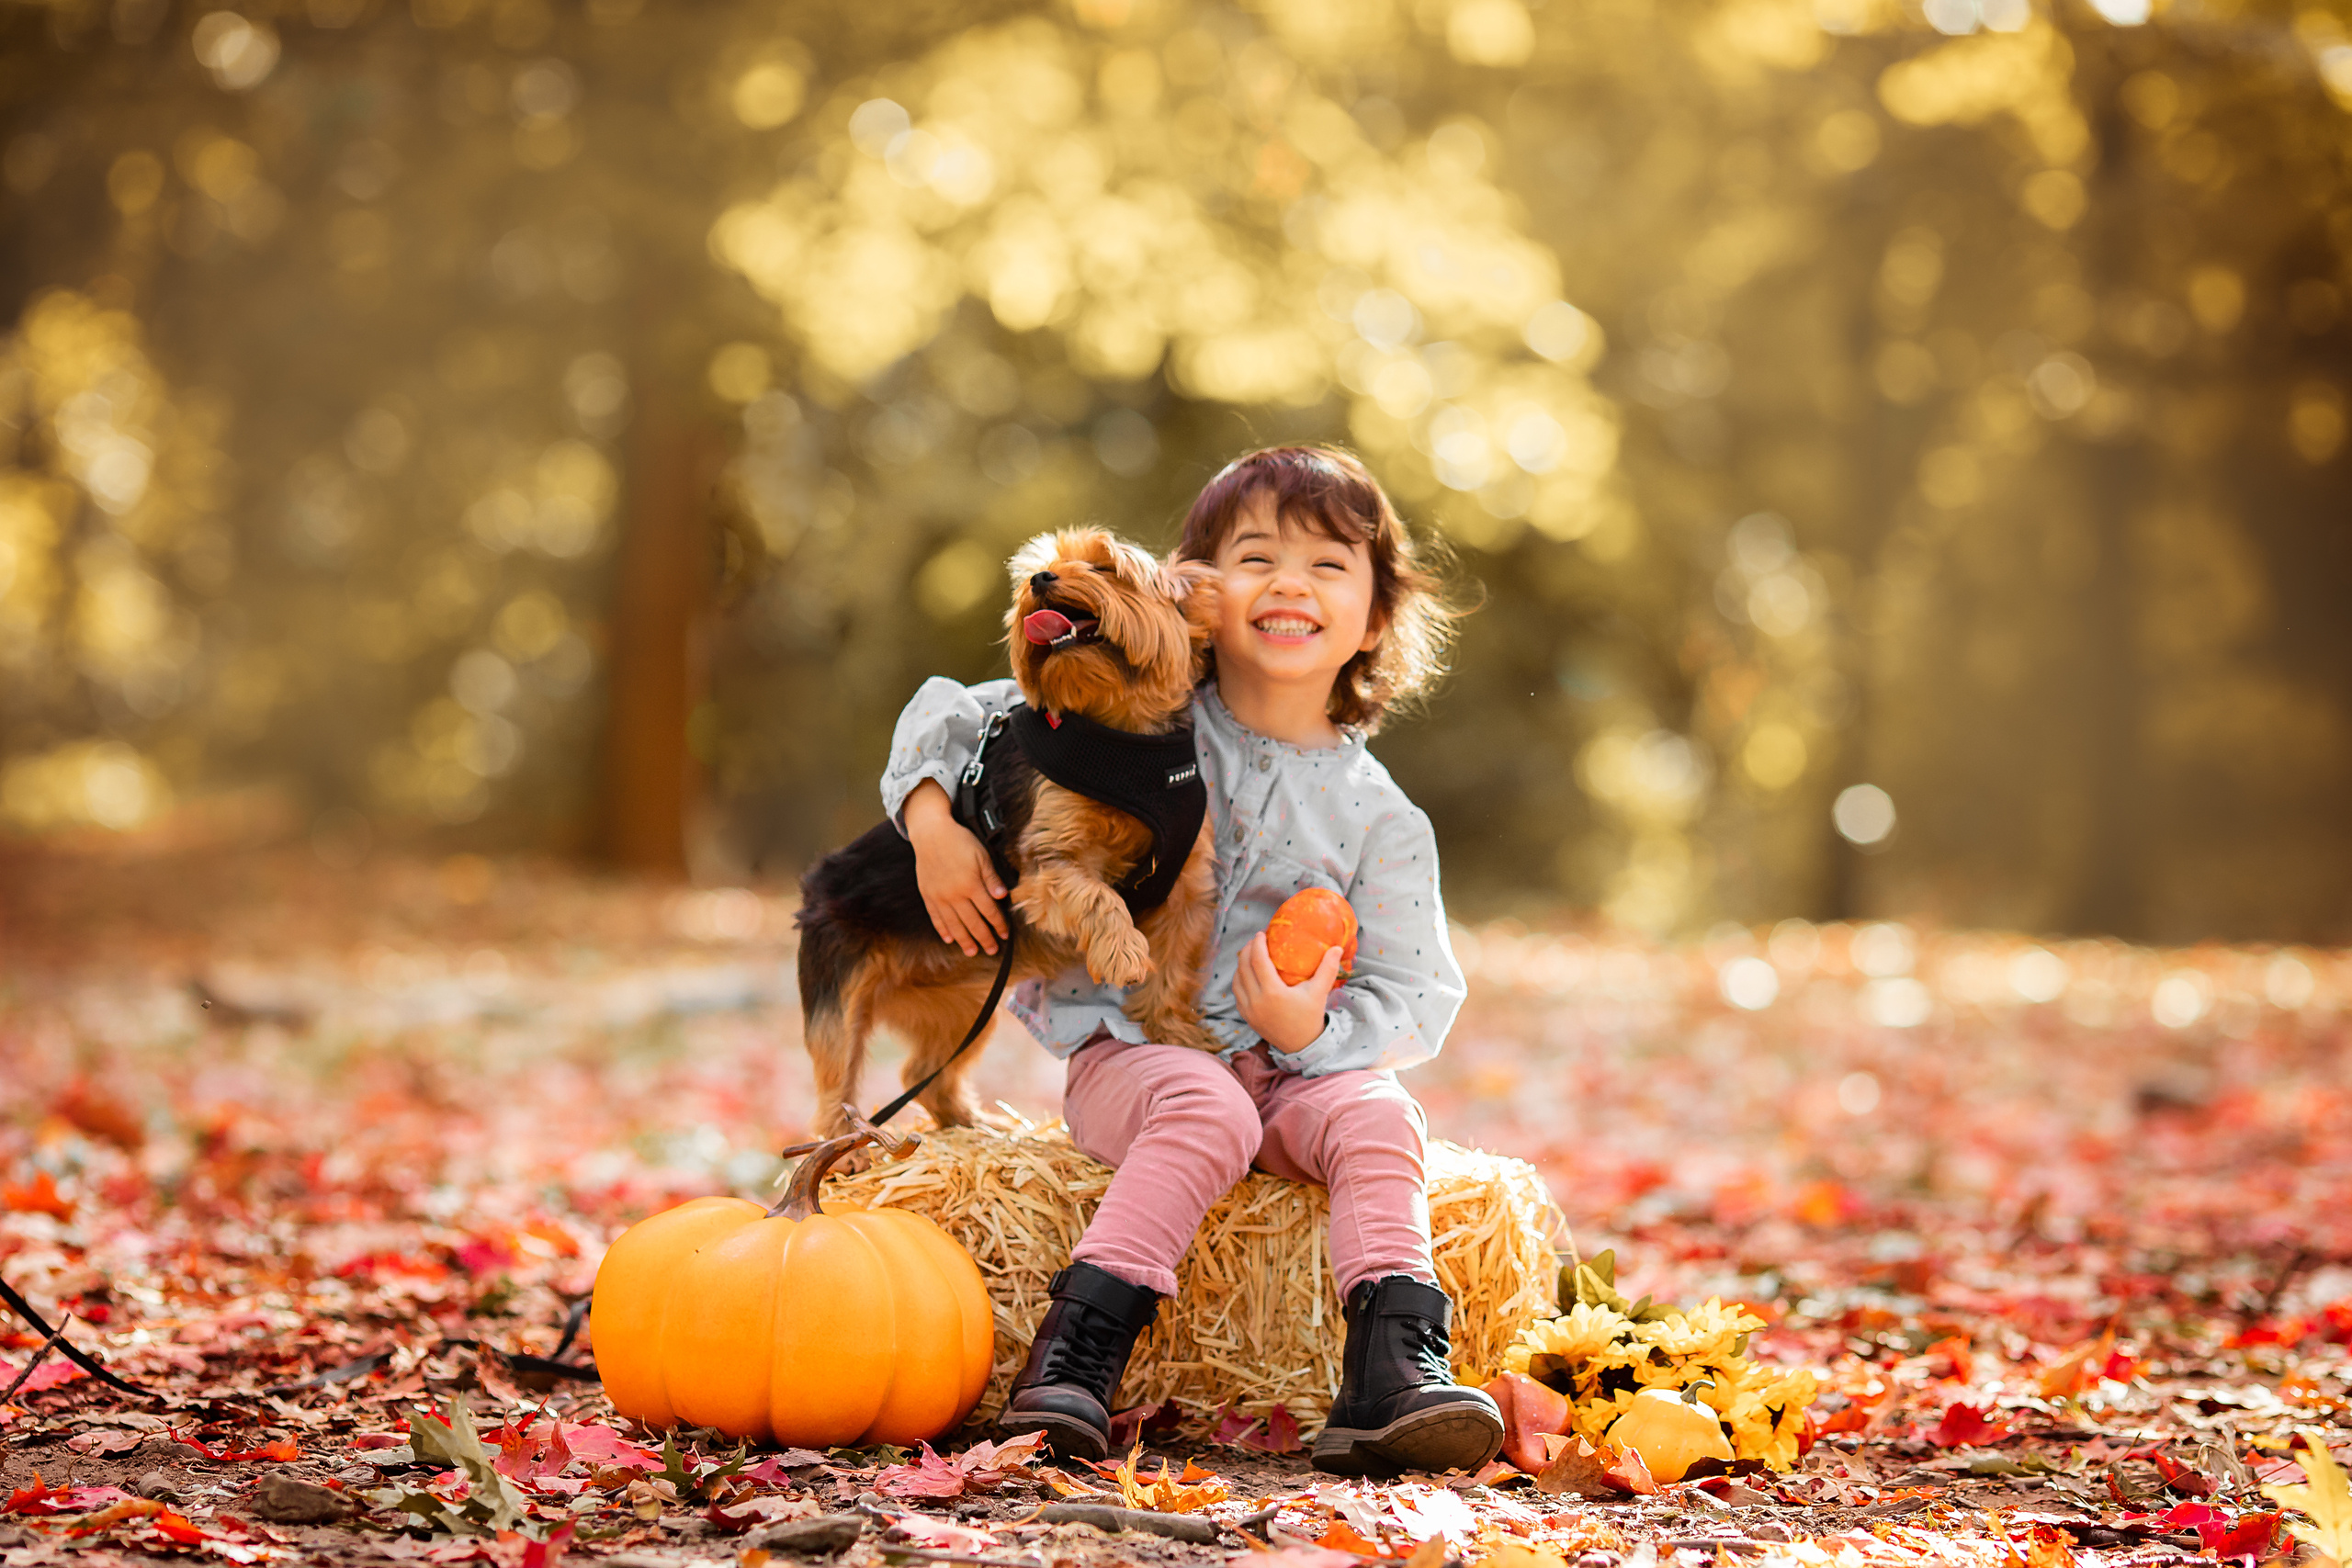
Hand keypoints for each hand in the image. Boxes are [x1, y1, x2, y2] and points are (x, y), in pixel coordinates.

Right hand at [904, 780, 1008, 955]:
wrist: (931, 833)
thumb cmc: (959, 841)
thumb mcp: (982, 855)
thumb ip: (991, 878)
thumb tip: (1002, 896)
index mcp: (971, 885)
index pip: (989, 911)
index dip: (999, 924)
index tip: (1005, 934)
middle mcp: (955, 895)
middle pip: (973, 922)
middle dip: (985, 938)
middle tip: (992, 950)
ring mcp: (940, 897)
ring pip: (954, 925)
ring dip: (965, 941)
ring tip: (972, 952)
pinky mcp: (928, 895)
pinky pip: (936, 918)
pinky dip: (943, 930)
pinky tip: (949, 939)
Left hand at [1234, 931, 1341, 1053]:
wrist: (1301, 1045)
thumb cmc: (1310, 1016)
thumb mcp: (1319, 992)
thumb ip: (1328, 969)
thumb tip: (1336, 947)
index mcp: (1273, 993)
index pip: (1258, 961)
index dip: (1257, 944)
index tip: (1261, 933)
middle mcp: (1257, 1001)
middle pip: (1243, 967)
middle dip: (1247, 950)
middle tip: (1256, 941)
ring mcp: (1249, 1010)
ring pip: (1237, 980)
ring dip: (1241, 964)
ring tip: (1250, 954)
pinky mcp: (1246, 1016)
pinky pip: (1237, 993)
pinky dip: (1239, 980)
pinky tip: (1247, 973)